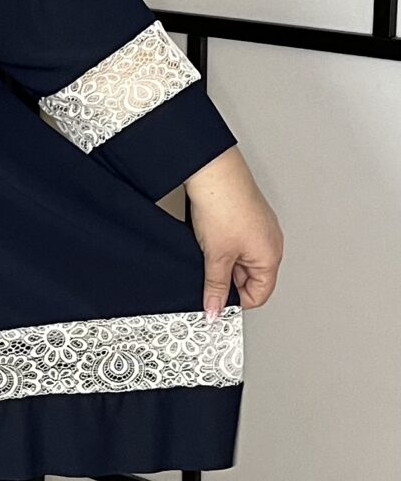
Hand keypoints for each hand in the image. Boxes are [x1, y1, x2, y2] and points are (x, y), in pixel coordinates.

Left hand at [183, 145, 282, 317]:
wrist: (214, 172)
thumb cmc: (224, 206)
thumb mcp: (216, 256)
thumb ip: (215, 287)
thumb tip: (214, 308)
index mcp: (271, 256)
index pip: (259, 294)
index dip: (237, 302)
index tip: (217, 303)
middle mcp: (271, 243)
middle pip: (251, 278)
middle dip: (229, 282)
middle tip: (208, 278)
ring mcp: (260, 229)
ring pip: (243, 261)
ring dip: (225, 264)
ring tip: (209, 253)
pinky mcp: (248, 218)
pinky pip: (238, 244)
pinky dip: (224, 248)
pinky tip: (209, 241)